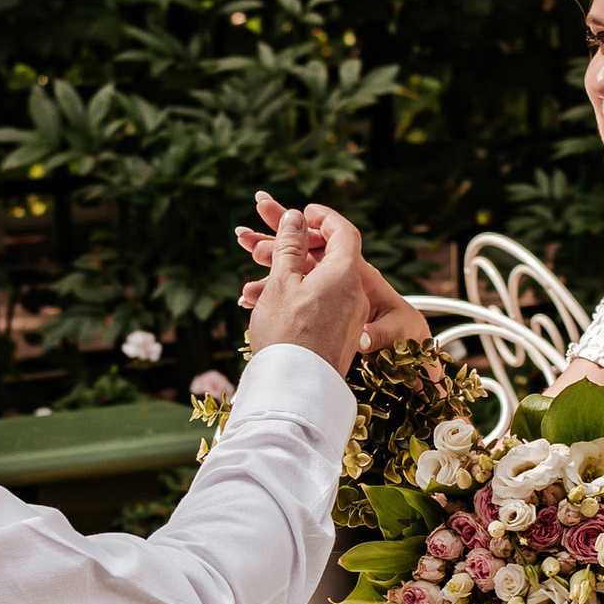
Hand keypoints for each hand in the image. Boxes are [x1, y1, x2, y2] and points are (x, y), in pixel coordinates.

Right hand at [236, 193, 428, 355]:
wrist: (294, 392)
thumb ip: (290, 246)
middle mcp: (354, 296)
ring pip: (317, 287)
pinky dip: (294, 302)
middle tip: (261, 242)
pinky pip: (318, 309)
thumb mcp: (283, 282)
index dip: (324, 217)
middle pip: (328, 259)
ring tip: (249, 286)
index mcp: (345, 275)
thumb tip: (295, 218)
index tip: (303, 211)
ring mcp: (349, 319)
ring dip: (286, 281)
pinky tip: (265, 314)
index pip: (343, 232)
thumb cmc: (287, 334)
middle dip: (294, 249)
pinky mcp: (338, 338)